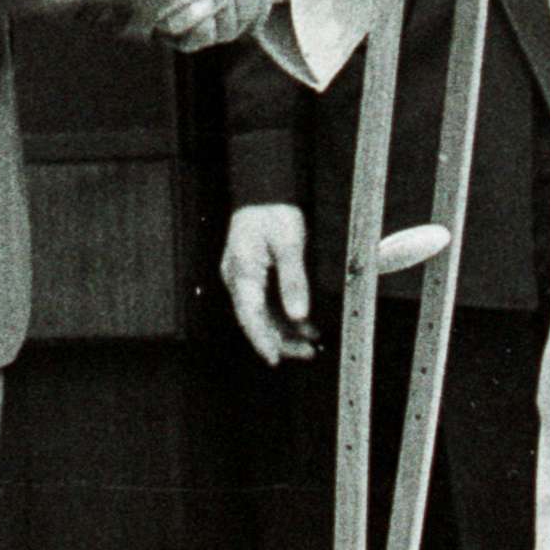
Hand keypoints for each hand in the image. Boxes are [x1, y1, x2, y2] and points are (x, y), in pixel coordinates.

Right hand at [221, 204, 319, 362]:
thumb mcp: (290, 244)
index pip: (250, 315)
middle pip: (255, 320)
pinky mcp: (253, 276)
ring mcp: (244, 278)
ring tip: (311, 343)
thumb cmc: (274, 212)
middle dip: (280, 340)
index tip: (275, 358)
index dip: (262, 340)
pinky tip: (305, 325)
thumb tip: (298, 314)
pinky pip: (266, 303)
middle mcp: (238, 278)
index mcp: (242, 272)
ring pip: (262, 314)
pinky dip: (284, 315)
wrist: (265, 192)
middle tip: (307, 353)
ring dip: (285, 330)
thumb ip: (294, 280)